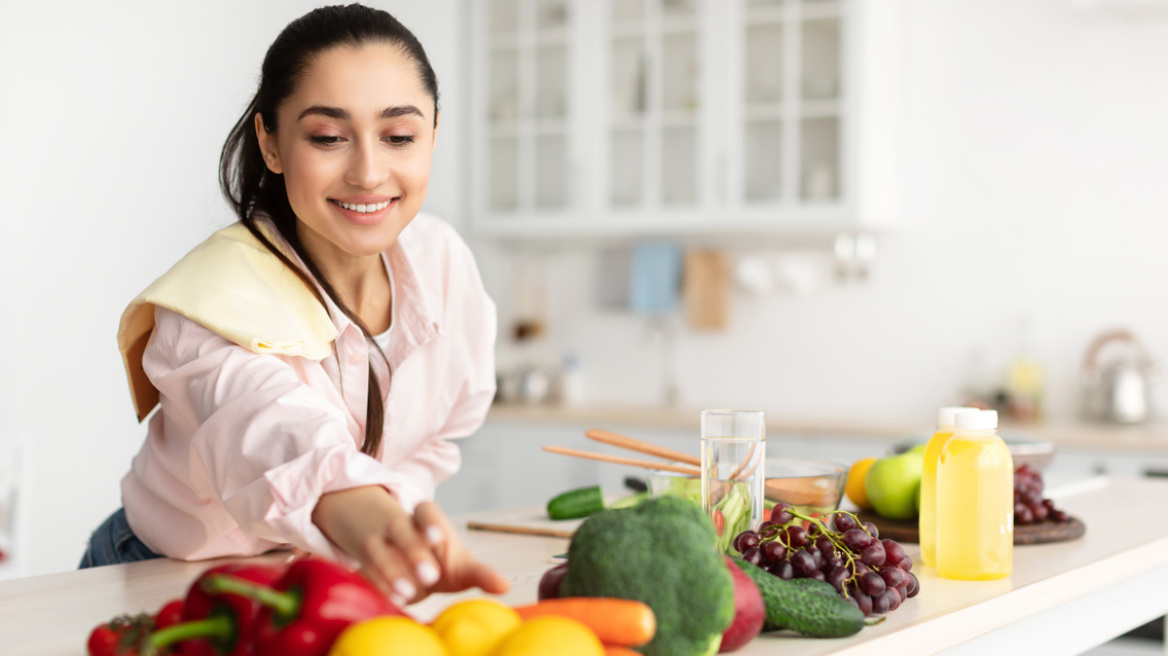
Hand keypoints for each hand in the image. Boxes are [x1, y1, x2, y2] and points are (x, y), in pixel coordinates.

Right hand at [311, 487, 508, 605]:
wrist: (396, 556)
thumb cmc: (435, 558)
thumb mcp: (458, 563)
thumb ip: (480, 573)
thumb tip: (506, 585)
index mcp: (425, 518)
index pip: (425, 510)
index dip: (430, 522)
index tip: (439, 538)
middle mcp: (399, 526)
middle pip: (402, 529)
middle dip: (415, 552)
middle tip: (431, 576)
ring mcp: (378, 542)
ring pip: (379, 549)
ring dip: (393, 571)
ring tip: (409, 593)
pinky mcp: (363, 563)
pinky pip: (365, 570)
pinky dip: (376, 584)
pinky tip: (390, 599)